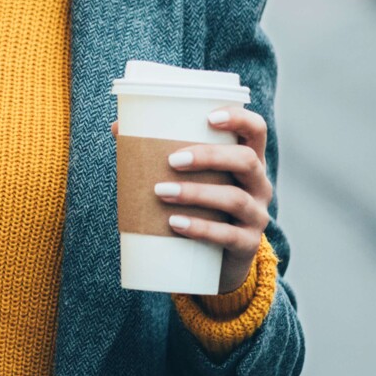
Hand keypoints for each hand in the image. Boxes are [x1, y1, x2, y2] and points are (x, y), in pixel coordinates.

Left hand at [111, 110, 272, 294]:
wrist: (215, 259)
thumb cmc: (199, 203)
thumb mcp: (189, 176)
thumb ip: (159, 151)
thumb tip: (117, 127)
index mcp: (247, 159)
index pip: (255, 131)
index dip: (239, 118)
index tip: (209, 116)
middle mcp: (258, 185)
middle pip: (246, 160)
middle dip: (209, 156)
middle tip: (172, 161)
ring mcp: (256, 215)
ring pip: (235, 198)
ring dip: (196, 193)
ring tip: (161, 191)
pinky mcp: (247, 244)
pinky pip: (229, 236)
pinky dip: (200, 228)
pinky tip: (175, 223)